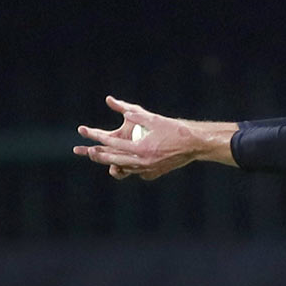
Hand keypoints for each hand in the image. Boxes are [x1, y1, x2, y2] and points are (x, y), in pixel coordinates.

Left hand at [74, 96, 194, 180]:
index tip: (90, 134)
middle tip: (90, 152)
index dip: (100, 138)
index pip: (114, 144)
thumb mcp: (155, 119)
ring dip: (115, 163)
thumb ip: (136, 115)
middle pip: (116, 159)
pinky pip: (139, 173)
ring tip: (107, 160)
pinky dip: (133, 169)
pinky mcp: (157, 172)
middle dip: (101, 156)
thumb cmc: (176, 130)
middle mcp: (144, 161)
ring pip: (126, 168)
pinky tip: (130, 166)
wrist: (195, 145)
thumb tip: (123, 112)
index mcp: (141, 148)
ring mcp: (150, 169)